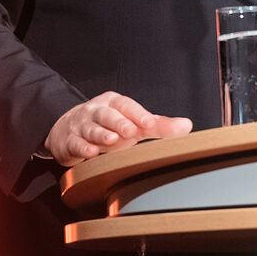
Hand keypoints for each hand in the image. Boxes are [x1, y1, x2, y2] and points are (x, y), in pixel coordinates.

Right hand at [43, 91, 192, 165]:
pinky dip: (82, 148)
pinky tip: (90, 152)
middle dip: (119, 122)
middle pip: (108, 114)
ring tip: (112, 141)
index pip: (127, 105)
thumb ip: (159, 126)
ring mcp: (81, 126)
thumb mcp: (134, 123)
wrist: (69, 130)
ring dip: (101, 134)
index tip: (149, 124)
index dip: (138, 114)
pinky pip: (75, 143)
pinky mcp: (69, 142)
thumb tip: (187, 125)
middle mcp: (96, 111)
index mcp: (115, 103)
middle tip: (131, 132)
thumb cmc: (110, 126)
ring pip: (91, 128)